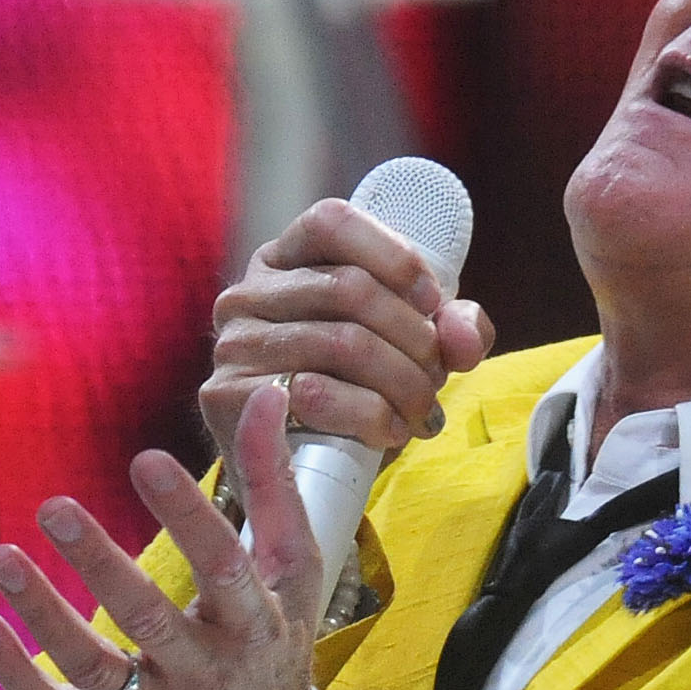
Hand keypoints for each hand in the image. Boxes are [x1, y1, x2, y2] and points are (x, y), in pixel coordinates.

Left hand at [0, 381, 320, 689]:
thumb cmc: (272, 643)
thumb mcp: (293, 570)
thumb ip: (274, 483)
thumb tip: (264, 393)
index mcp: (255, 620)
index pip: (224, 564)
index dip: (186, 514)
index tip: (145, 459)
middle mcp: (208, 669)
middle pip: (151, 617)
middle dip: (102, 564)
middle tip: (54, 507)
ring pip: (96, 665)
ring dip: (46, 614)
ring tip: (2, 558)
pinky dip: (19, 676)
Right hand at [202, 198, 493, 463]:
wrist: (296, 467)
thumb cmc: (352, 390)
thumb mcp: (405, 346)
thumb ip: (448, 328)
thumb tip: (465, 338)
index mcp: (285, 261)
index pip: (332, 222)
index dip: (392, 254)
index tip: (432, 299)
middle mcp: (248, 293)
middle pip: (351, 288)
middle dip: (414, 338)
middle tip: (437, 378)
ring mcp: (233, 342)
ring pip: (342, 342)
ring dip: (403, 383)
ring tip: (421, 411)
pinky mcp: (225, 395)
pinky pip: (315, 394)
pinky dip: (371, 415)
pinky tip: (388, 431)